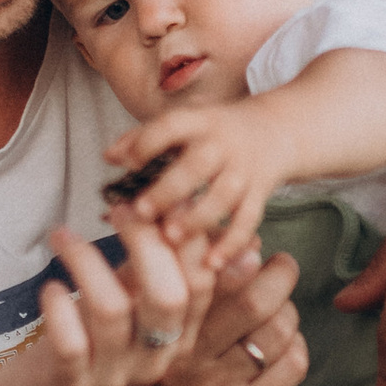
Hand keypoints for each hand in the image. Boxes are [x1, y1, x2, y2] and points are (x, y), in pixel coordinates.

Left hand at [0, 213, 211, 385]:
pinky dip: (59, 305)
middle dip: (145, 241)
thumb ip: (148, 271)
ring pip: (112, 309)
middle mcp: (153, 359)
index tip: (157, 201)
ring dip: (85, 261)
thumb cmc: (87, 346)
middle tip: (119, 209)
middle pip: (169, 295)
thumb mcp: (128, 311)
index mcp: (176, 338)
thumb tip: (172, 207)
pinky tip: (50, 288)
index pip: (201, 283)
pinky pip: (69, 340)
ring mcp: (112, 375)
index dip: (184, 237)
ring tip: (63, 236)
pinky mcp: (69, 384)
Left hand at [105, 100, 290, 270]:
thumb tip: (109, 157)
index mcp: (199, 122)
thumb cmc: (215, 132)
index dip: (148, 142)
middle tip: (143, 211)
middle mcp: (222, 144)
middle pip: (198, 165)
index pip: (172, 126)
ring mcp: (244, 170)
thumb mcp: (186, 124)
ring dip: (199, 217)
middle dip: (170, 189)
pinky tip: (211, 263)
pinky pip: (248, 221)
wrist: (276, 131)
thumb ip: (145, 137)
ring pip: (223, 195)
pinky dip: (231, 243)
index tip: (127, 163)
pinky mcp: (260, 194)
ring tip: (173, 237)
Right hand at [126, 245, 308, 385]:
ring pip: (278, 332)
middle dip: (280, 275)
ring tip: (279, 307)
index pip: (206, 278)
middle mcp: (185, 356)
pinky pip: (292, 366)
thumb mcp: (157, 304)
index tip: (251, 247)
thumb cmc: (166, 348)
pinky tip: (282, 343)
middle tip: (283, 265)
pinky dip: (296, 345)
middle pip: (254, 303)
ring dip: (288, 311)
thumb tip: (247, 237)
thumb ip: (189, 265)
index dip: (236, 254)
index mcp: (164, 321)